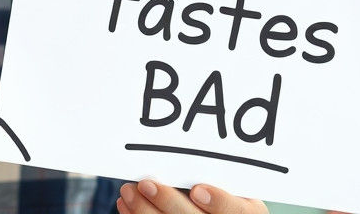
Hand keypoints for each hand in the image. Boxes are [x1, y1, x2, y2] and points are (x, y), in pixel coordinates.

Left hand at [117, 179, 267, 213]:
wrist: (211, 213)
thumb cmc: (224, 198)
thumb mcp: (233, 188)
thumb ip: (216, 175)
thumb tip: (184, 150)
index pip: (234, 212)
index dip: (218, 202)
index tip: (198, 190)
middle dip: (168, 202)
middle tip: (146, 184)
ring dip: (143, 211)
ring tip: (127, 191)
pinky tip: (125, 206)